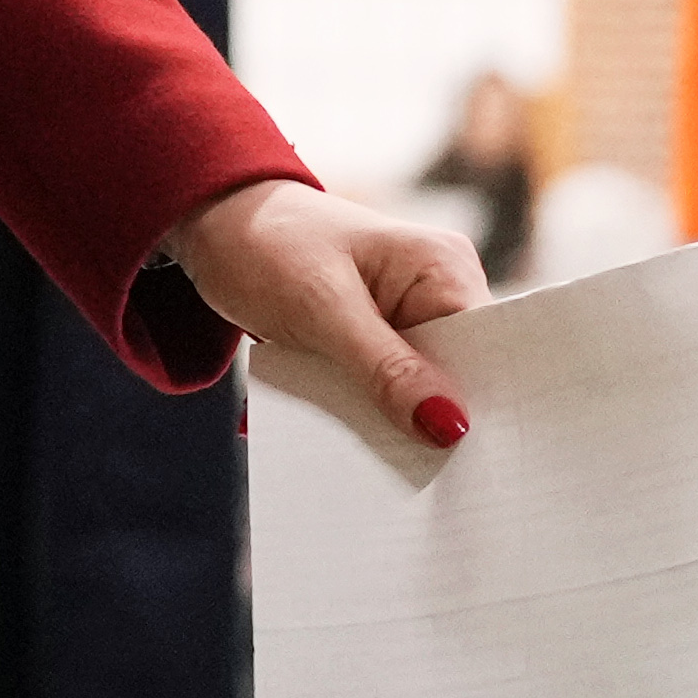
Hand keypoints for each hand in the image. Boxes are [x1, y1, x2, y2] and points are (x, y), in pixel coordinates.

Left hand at [167, 178, 488, 441]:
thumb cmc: (264, 244)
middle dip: (430, 421)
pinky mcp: (374, 337)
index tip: (465, 462)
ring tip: (372, 463)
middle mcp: (436, 289)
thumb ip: (386, 369)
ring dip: (391, 423)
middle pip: (455, 375)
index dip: (478, 404)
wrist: (210, 223)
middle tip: (414, 474)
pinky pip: (383, 386)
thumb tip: (450, 425)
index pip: (487, 349)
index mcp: (443, 266)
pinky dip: (365, 411)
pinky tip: (348, 440)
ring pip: (416, 390)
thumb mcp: (322, 309)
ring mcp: (406, 314)